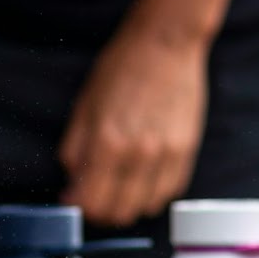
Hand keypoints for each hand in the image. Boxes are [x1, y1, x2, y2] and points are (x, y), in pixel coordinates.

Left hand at [59, 27, 208, 225]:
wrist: (165, 44)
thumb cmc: (121, 69)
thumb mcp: (84, 106)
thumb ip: (74, 150)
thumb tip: (71, 184)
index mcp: (107, 143)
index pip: (91, 202)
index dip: (78, 207)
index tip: (73, 200)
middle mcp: (139, 155)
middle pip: (118, 213)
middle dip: (100, 211)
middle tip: (93, 196)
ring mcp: (167, 155)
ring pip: (144, 208)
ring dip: (127, 205)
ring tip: (117, 186)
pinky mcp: (187, 151)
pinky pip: (168, 192)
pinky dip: (152, 193)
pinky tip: (141, 176)